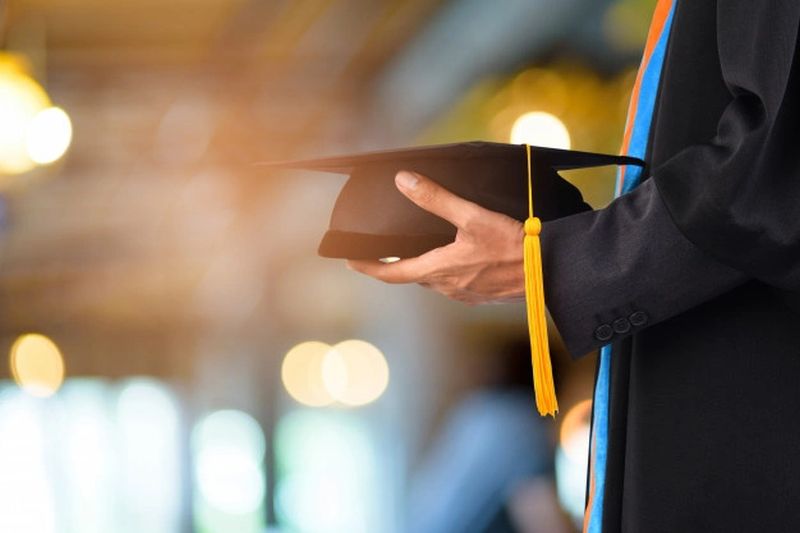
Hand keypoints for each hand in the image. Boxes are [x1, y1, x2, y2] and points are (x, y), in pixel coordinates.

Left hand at [346, 170, 526, 304]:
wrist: (552, 271)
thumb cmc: (514, 245)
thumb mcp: (472, 216)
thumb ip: (436, 198)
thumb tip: (404, 181)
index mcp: (439, 271)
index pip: (391, 274)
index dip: (368, 267)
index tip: (351, 259)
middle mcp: (448, 289)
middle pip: (413, 276)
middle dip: (397, 265)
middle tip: (385, 250)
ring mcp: (466, 295)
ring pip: (435, 281)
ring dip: (424, 267)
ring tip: (420, 249)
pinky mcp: (483, 296)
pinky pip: (455, 285)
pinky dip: (446, 272)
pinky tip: (458, 259)